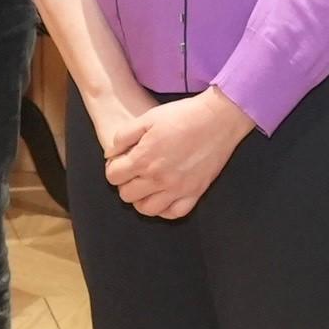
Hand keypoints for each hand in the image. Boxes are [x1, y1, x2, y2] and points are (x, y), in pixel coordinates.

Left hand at [103, 86, 248, 218]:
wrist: (218, 119)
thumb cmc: (183, 115)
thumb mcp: (148, 117)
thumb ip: (123, 136)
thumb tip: (110, 154)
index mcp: (144, 158)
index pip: (113, 177)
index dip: (113, 168)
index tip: (121, 162)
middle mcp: (158, 178)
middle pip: (126, 195)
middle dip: (125, 184)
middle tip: (134, 172)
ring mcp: (178, 188)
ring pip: (147, 209)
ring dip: (142, 199)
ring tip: (147, 186)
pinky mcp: (195, 192)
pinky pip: (174, 213)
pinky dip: (165, 208)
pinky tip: (164, 196)